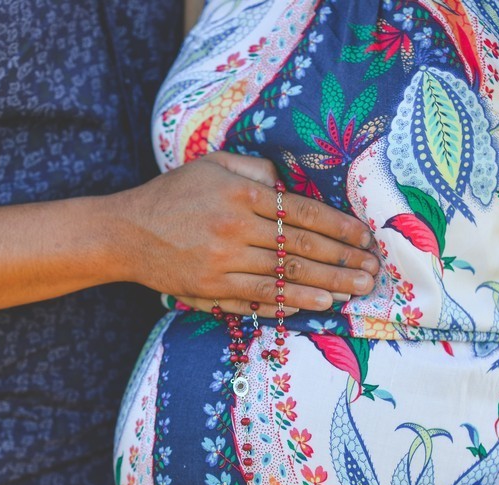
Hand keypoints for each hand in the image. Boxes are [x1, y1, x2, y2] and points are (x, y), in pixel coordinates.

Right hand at [118, 151, 377, 312]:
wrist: (126, 233)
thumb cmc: (174, 194)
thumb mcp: (214, 165)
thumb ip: (256, 171)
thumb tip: (291, 186)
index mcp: (242, 196)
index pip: (303, 214)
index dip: (339, 228)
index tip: (365, 238)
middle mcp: (236, 230)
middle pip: (301, 250)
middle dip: (343, 262)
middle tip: (372, 272)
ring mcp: (224, 264)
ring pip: (286, 278)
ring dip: (326, 287)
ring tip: (354, 291)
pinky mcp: (213, 289)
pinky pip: (259, 298)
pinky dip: (290, 303)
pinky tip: (316, 305)